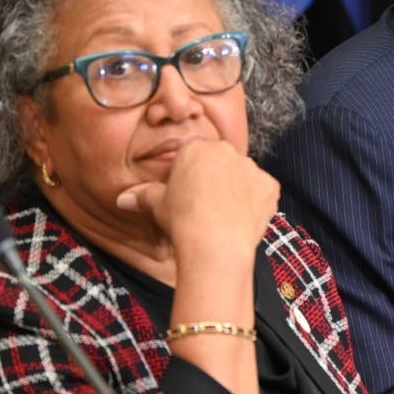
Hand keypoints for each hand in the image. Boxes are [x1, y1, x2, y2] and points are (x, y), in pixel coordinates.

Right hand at [115, 139, 278, 261]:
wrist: (215, 244)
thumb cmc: (182, 221)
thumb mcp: (158, 206)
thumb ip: (142, 196)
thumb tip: (122, 199)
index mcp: (197, 149)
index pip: (192, 155)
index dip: (188, 175)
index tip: (186, 194)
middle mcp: (227, 151)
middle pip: (219, 162)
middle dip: (213, 179)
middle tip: (204, 206)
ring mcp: (252, 168)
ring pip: (242, 176)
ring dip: (235, 190)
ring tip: (223, 217)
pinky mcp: (270, 187)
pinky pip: (262, 192)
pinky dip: (254, 203)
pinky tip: (242, 220)